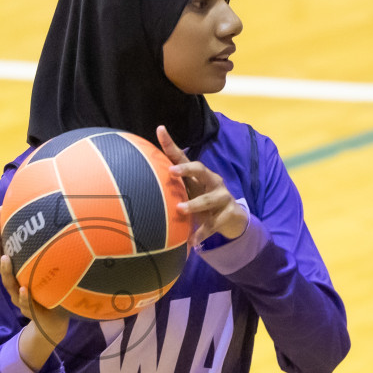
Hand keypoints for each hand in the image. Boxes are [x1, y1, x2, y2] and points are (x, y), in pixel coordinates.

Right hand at [0, 216, 69, 365]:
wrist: (55, 323)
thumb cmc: (52, 292)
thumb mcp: (51, 270)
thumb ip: (51, 253)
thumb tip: (61, 223)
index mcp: (17, 272)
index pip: (2, 249)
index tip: (0, 211)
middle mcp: (14, 282)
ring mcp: (20, 297)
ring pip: (9, 283)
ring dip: (6, 270)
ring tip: (6, 257)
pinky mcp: (30, 312)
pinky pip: (25, 304)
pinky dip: (23, 297)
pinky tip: (23, 289)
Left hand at [157, 125, 249, 245]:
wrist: (232, 219)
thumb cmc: (203, 202)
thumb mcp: (188, 193)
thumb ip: (171, 189)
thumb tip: (139, 185)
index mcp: (198, 175)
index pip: (182, 156)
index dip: (170, 144)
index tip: (159, 130)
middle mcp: (211, 181)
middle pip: (200, 169)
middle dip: (186, 169)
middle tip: (172, 172)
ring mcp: (222, 196)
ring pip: (207, 199)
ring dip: (193, 204)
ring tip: (180, 209)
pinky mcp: (228, 213)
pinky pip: (212, 224)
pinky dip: (201, 233)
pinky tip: (191, 243)